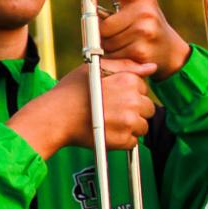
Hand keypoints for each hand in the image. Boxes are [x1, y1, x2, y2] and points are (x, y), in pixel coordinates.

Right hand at [10, 60, 156, 159]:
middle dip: (134, 110)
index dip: (129, 93)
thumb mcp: (96, 68)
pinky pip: (133, 142)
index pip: (143, 89)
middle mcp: (132, 101)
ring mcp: (129, 122)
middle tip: (112, 112)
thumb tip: (151, 68)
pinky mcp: (123, 140)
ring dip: (130, 127)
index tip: (114, 98)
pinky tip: (106, 132)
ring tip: (108, 123)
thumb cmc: (71, 92)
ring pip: (142, 126)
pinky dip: (122, 140)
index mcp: (128, 81)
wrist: (56, 117)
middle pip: (148, 108)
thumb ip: (126, 66)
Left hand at [75, 0, 190, 77]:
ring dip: (105, 42)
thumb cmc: (148, 16)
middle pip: (103, 24)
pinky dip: (111, 56)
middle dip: (101, 28)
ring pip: (105, 41)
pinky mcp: (140, 54)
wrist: (167, 48)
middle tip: (110, 27)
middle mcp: (145, 13)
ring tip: (119, 38)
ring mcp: (144, 34)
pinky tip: (122, 50)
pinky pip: (111, 56)